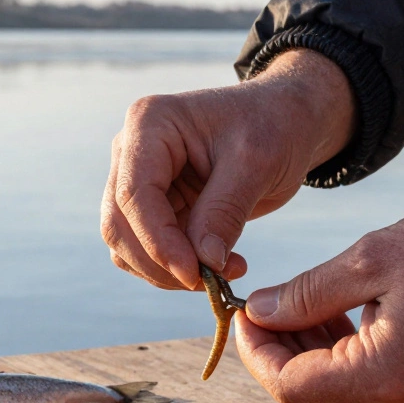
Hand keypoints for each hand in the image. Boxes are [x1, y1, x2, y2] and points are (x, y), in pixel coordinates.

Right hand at [100, 50, 354, 288]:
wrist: (284, 121)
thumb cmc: (272, 126)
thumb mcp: (257, 163)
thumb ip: (224, 212)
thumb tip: (203, 263)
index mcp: (149, 124)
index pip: (134, 194)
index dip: (159, 241)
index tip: (195, 274)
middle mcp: (132, 152)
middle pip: (119, 224)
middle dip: (161, 263)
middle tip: (213, 281)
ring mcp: (139, 180)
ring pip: (127, 245)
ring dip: (168, 272)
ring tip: (226, 271)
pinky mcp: (154, 208)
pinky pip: (148, 252)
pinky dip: (177, 269)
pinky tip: (220, 264)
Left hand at [234, 184, 403, 402]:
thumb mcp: (371, 257)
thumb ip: (305, 292)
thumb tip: (257, 312)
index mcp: (382, 377)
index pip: (289, 386)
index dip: (255, 351)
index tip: (242, 310)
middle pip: (306, 398)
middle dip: (274, 353)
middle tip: (261, 305)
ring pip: (332, 393)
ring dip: (304, 353)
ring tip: (294, 301)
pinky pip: (362, 383)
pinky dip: (336, 353)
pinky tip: (332, 310)